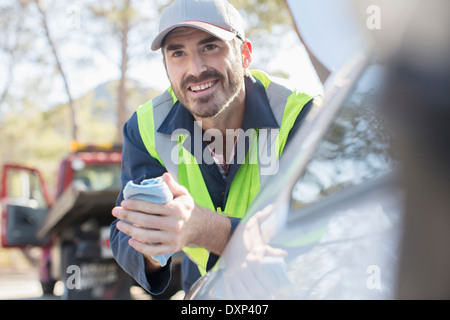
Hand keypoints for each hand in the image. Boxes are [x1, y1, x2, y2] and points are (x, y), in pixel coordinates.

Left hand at [112, 173, 230, 262]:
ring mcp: (173, 238)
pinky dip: (140, 247)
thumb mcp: (183, 194)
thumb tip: (163, 176)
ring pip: (147, 236)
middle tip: (115, 212)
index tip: (123, 203)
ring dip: (130, 231)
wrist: (201, 226)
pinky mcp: (172, 248)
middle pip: (146, 221)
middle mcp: (175, 224)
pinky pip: (153, 250)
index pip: (151, 207)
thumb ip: (172, 186)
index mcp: (176, 209)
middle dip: (128, 216)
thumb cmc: (187, 207)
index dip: (135, 205)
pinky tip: (130, 240)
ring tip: (119, 225)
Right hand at [218, 205, 287, 298]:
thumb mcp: (254, 225)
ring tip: (259, 301)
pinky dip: (234, 297)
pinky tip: (240, 301)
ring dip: (251, 298)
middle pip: (255, 286)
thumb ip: (266, 223)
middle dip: (263, 294)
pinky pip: (229, 290)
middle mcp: (244, 267)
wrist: (221, 234)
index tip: (274, 291)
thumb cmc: (242, 233)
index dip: (270, 286)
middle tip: (269, 298)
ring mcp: (234, 272)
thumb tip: (279, 228)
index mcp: (254, 258)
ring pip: (243, 290)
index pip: (264, 276)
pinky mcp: (226, 275)